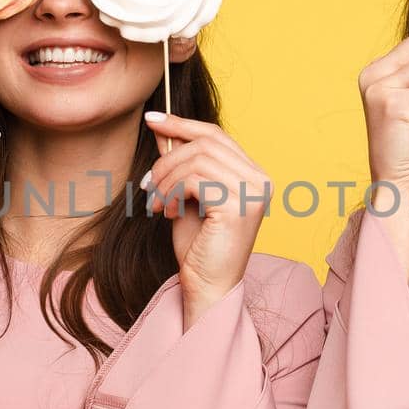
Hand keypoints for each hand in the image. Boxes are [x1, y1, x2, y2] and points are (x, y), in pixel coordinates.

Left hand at [140, 113, 269, 327]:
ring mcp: (253, 193)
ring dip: (166, 179)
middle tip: (148, 185)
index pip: (216, 136)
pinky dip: (172, 193)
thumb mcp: (185, 195)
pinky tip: (168, 213)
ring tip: (157, 203)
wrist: (206, 287)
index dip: (182, 124)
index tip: (152, 120)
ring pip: (196, 160)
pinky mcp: (239, 206)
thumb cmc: (198, 246)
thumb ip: (180, 163)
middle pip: (205, 144)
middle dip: (168, 160)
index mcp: (253, 175)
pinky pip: (194, 180)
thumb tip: (163, 128)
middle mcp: (260, 180)